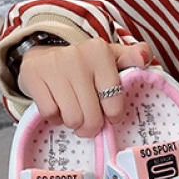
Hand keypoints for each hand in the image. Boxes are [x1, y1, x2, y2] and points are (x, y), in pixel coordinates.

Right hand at [17, 37, 153, 137]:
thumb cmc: (86, 67)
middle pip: (91, 117)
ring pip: (71, 119)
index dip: (112, 116)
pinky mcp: (33, 75)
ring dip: (72, 122)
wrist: (44, 57)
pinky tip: (56, 104)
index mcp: (100, 52)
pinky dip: (54, 117)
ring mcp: (54, 65)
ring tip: (72, 109)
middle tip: (88, 119)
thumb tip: (145, 58)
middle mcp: (77, 56)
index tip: (107, 111)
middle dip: (90, 125)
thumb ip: (132, 58)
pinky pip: (50, 114)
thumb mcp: (112, 60)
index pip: (114, 105)